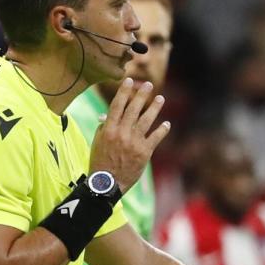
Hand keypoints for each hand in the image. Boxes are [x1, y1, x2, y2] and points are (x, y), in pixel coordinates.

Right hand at [89, 78, 170, 192]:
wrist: (107, 183)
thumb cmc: (100, 162)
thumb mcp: (97, 142)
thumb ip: (104, 127)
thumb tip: (107, 114)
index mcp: (109, 129)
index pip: (117, 105)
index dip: (124, 92)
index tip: (129, 81)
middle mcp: (122, 133)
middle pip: (133, 109)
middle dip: (141, 95)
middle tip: (148, 84)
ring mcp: (134, 142)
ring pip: (146, 120)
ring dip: (154, 108)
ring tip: (160, 98)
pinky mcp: (144, 152)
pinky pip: (155, 138)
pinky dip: (162, 130)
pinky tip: (167, 124)